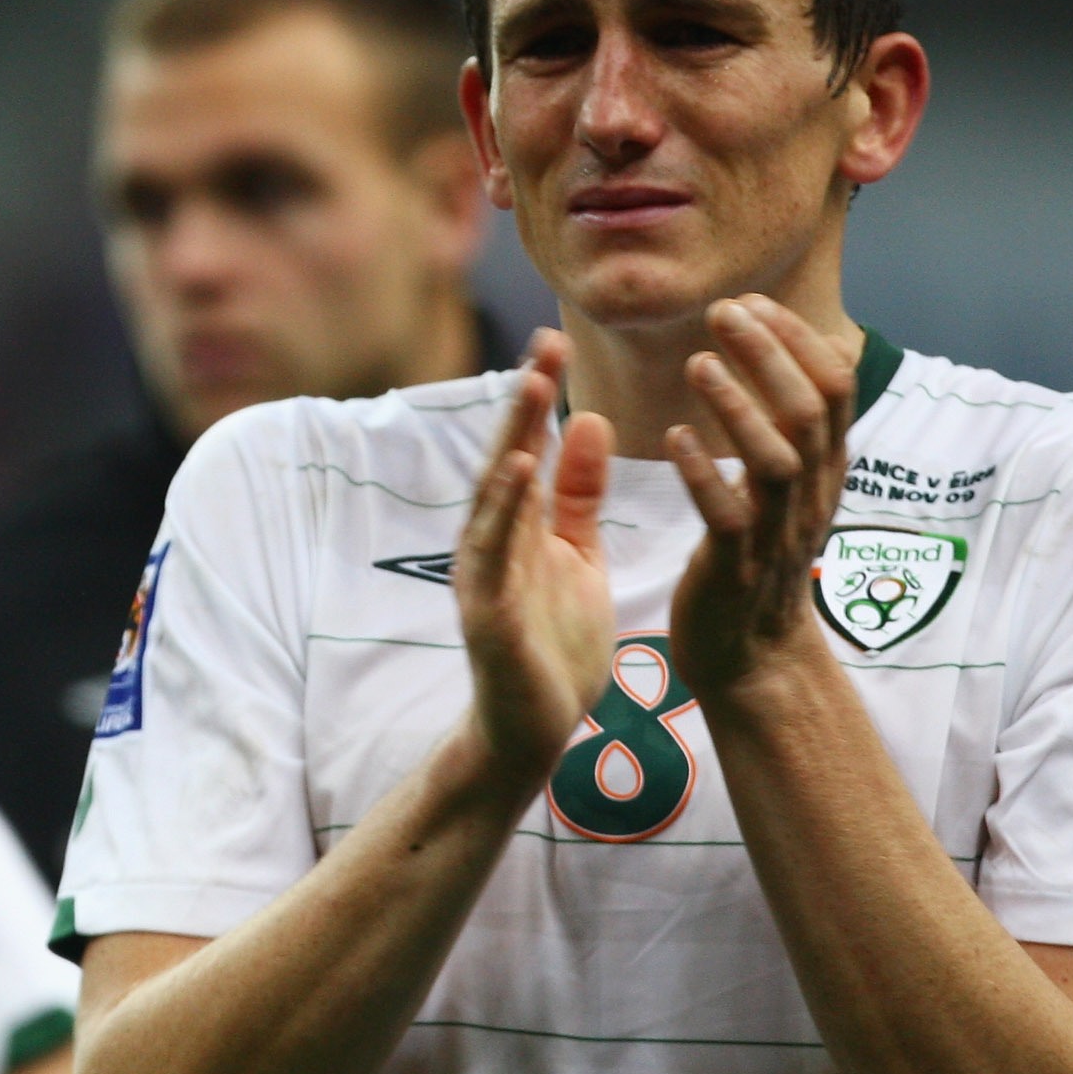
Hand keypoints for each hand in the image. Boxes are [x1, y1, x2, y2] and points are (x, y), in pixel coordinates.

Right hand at [453, 328, 615, 790]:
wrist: (533, 730)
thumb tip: (588, 421)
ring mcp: (484, 576)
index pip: (526, 450)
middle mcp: (492, 544)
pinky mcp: (488, 612)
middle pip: (504, 460)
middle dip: (523, 403)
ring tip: (531, 387)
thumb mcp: (577, 556)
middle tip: (544, 343)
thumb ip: (578, 495)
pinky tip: (519, 468)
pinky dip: (504, 507)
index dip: (538, 398)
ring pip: (493, 498)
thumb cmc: (553, 645)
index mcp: (517, 529)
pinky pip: (494, 552)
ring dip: (509, 440)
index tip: (557, 343)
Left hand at [665, 298, 853, 699]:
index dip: (796, 339)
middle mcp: (811, 495)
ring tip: (698, 363)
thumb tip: (799, 349)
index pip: (833, 388)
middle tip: (723, 311)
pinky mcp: (735, 567)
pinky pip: (727, 515)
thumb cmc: (759, 560)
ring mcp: (777, 532)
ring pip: (776, 459)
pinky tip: (674, 438)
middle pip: (809, 411)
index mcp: (824, 470)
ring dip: (738, 405)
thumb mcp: (790, 488)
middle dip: (769, 354)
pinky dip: (702, 473)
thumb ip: (794, 428)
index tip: (752, 302)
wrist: (753, 657)